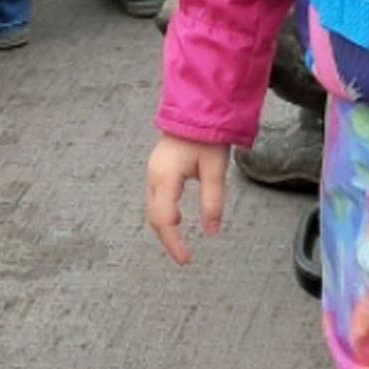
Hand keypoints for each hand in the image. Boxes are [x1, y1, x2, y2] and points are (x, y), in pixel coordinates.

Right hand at [147, 135, 229, 264]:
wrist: (197, 109)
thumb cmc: (207, 137)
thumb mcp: (216, 170)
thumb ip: (213, 201)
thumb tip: (212, 231)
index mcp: (165, 178)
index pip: (164, 220)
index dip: (174, 242)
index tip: (186, 259)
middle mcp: (153, 177)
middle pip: (155, 217)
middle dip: (168, 238)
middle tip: (184, 255)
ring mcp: (153, 172)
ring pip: (154, 208)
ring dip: (165, 226)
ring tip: (181, 241)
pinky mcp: (158, 169)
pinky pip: (156, 198)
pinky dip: (165, 213)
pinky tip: (177, 218)